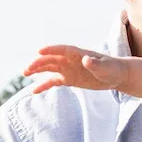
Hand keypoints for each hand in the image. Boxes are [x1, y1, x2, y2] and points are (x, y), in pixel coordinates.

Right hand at [25, 46, 141, 95]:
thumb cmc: (112, 69)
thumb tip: (86, 60)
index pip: (62, 50)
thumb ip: (95, 64)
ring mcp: (68, 69)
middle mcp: (70, 60)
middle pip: (51, 59)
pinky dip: (44, 85)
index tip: (39, 51)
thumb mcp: (106, 67)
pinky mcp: (68, 79)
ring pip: (49, 68)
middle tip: (27, 69)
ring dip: (37, 70)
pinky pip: (53, 81)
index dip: (51, 50)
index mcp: (79, 54)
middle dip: (39, 63)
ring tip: (24, 73)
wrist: (116, 76)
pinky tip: (34, 91)